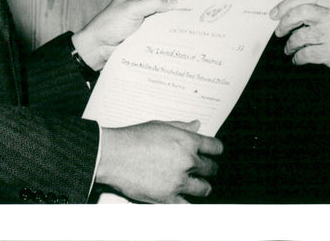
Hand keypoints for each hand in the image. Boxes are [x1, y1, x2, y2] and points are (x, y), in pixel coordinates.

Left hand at [72, 0, 189, 70]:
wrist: (98, 47)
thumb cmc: (109, 24)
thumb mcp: (132, 10)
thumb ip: (153, 3)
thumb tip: (174, 2)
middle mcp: (143, 4)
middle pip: (166, 1)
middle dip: (179, 4)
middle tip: (195, 9)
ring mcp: (146, 20)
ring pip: (165, 17)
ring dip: (176, 20)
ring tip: (192, 23)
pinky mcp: (146, 34)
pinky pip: (162, 31)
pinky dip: (171, 32)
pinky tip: (180, 35)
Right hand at [96, 120, 222, 202]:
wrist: (113, 155)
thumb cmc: (133, 138)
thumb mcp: (160, 125)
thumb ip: (182, 126)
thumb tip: (196, 125)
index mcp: (187, 141)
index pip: (215, 147)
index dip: (216, 150)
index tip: (214, 153)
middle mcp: (187, 161)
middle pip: (211, 168)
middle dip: (209, 169)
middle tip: (204, 169)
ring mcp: (179, 181)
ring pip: (204, 188)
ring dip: (202, 186)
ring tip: (197, 185)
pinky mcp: (168, 197)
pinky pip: (187, 205)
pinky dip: (187, 202)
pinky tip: (185, 198)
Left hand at [270, 0, 329, 87]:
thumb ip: (318, 11)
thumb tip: (287, 13)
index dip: (287, 4)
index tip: (275, 14)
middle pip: (302, 12)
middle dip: (285, 22)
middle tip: (279, 32)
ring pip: (301, 35)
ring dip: (290, 44)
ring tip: (289, 49)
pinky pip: (306, 54)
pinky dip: (297, 58)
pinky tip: (297, 59)